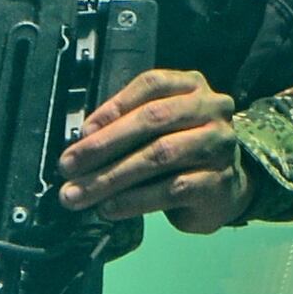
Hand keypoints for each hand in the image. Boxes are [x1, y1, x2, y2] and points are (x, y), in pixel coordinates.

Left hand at [60, 67, 248, 230]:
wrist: (224, 190)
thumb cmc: (180, 152)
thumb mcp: (158, 129)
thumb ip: (127, 125)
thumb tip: (81, 142)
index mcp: (192, 87)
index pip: (151, 85)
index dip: (114, 106)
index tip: (83, 132)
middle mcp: (212, 110)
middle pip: (153, 119)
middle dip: (104, 144)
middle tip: (68, 166)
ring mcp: (219, 145)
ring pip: (159, 155)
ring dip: (111, 176)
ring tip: (79, 193)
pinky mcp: (218, 181)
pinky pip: (170, 189)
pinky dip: (133, 200)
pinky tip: (108, 208)